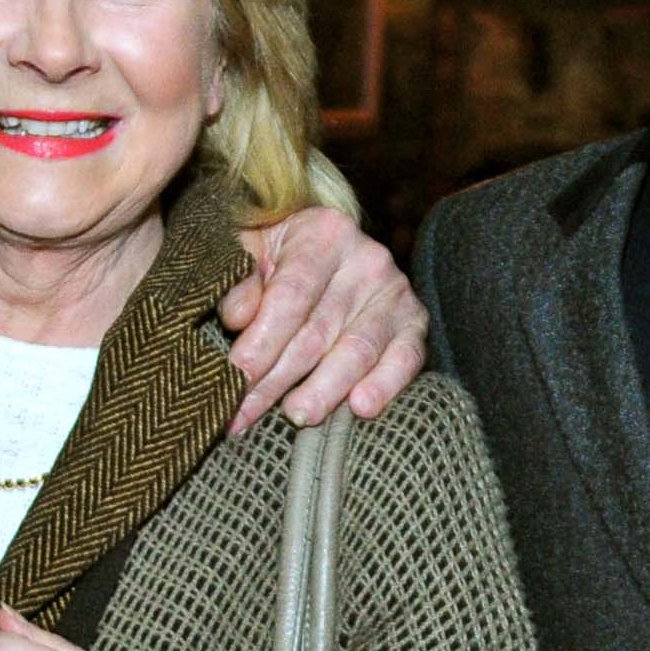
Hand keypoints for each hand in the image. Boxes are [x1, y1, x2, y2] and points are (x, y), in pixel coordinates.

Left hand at [218, 205, 426, 435]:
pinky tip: (361, 407)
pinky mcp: (415, 322)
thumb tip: (236, 317)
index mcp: (322, 234)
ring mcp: (395, 292)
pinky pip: (405, 359)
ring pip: (357, 351)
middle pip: (318, 331)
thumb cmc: (278, 257)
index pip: (290, 297)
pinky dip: (385, 385)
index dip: (261, 342)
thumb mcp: (249, 253)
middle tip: (245, 413)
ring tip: (296, 416)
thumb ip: (239, 281)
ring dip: (324, 390)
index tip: (234, 378)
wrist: (330, 251)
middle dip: (277, 379)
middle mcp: (367, 259)